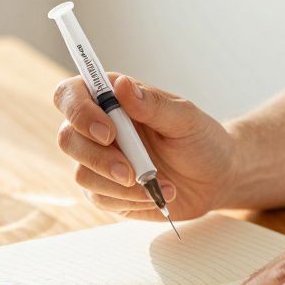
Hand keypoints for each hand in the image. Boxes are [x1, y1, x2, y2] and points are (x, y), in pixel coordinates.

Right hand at [54, 73, 234, 220]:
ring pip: (81, 174)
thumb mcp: (185, 118)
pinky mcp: (106, 190)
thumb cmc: (201, 140)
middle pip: (68, 138)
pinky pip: (99, 198)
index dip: (79, 111)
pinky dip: (129, 200)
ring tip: (158, 184)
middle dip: (98, 158)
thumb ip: (152, 104)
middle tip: (132, 172)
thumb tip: (121, 85)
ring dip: (119, 185)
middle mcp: (98, 127)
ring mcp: (99, 161)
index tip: (108, 132)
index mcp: (112, 99)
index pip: (70, 94)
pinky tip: (155, 195)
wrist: (216, 178)